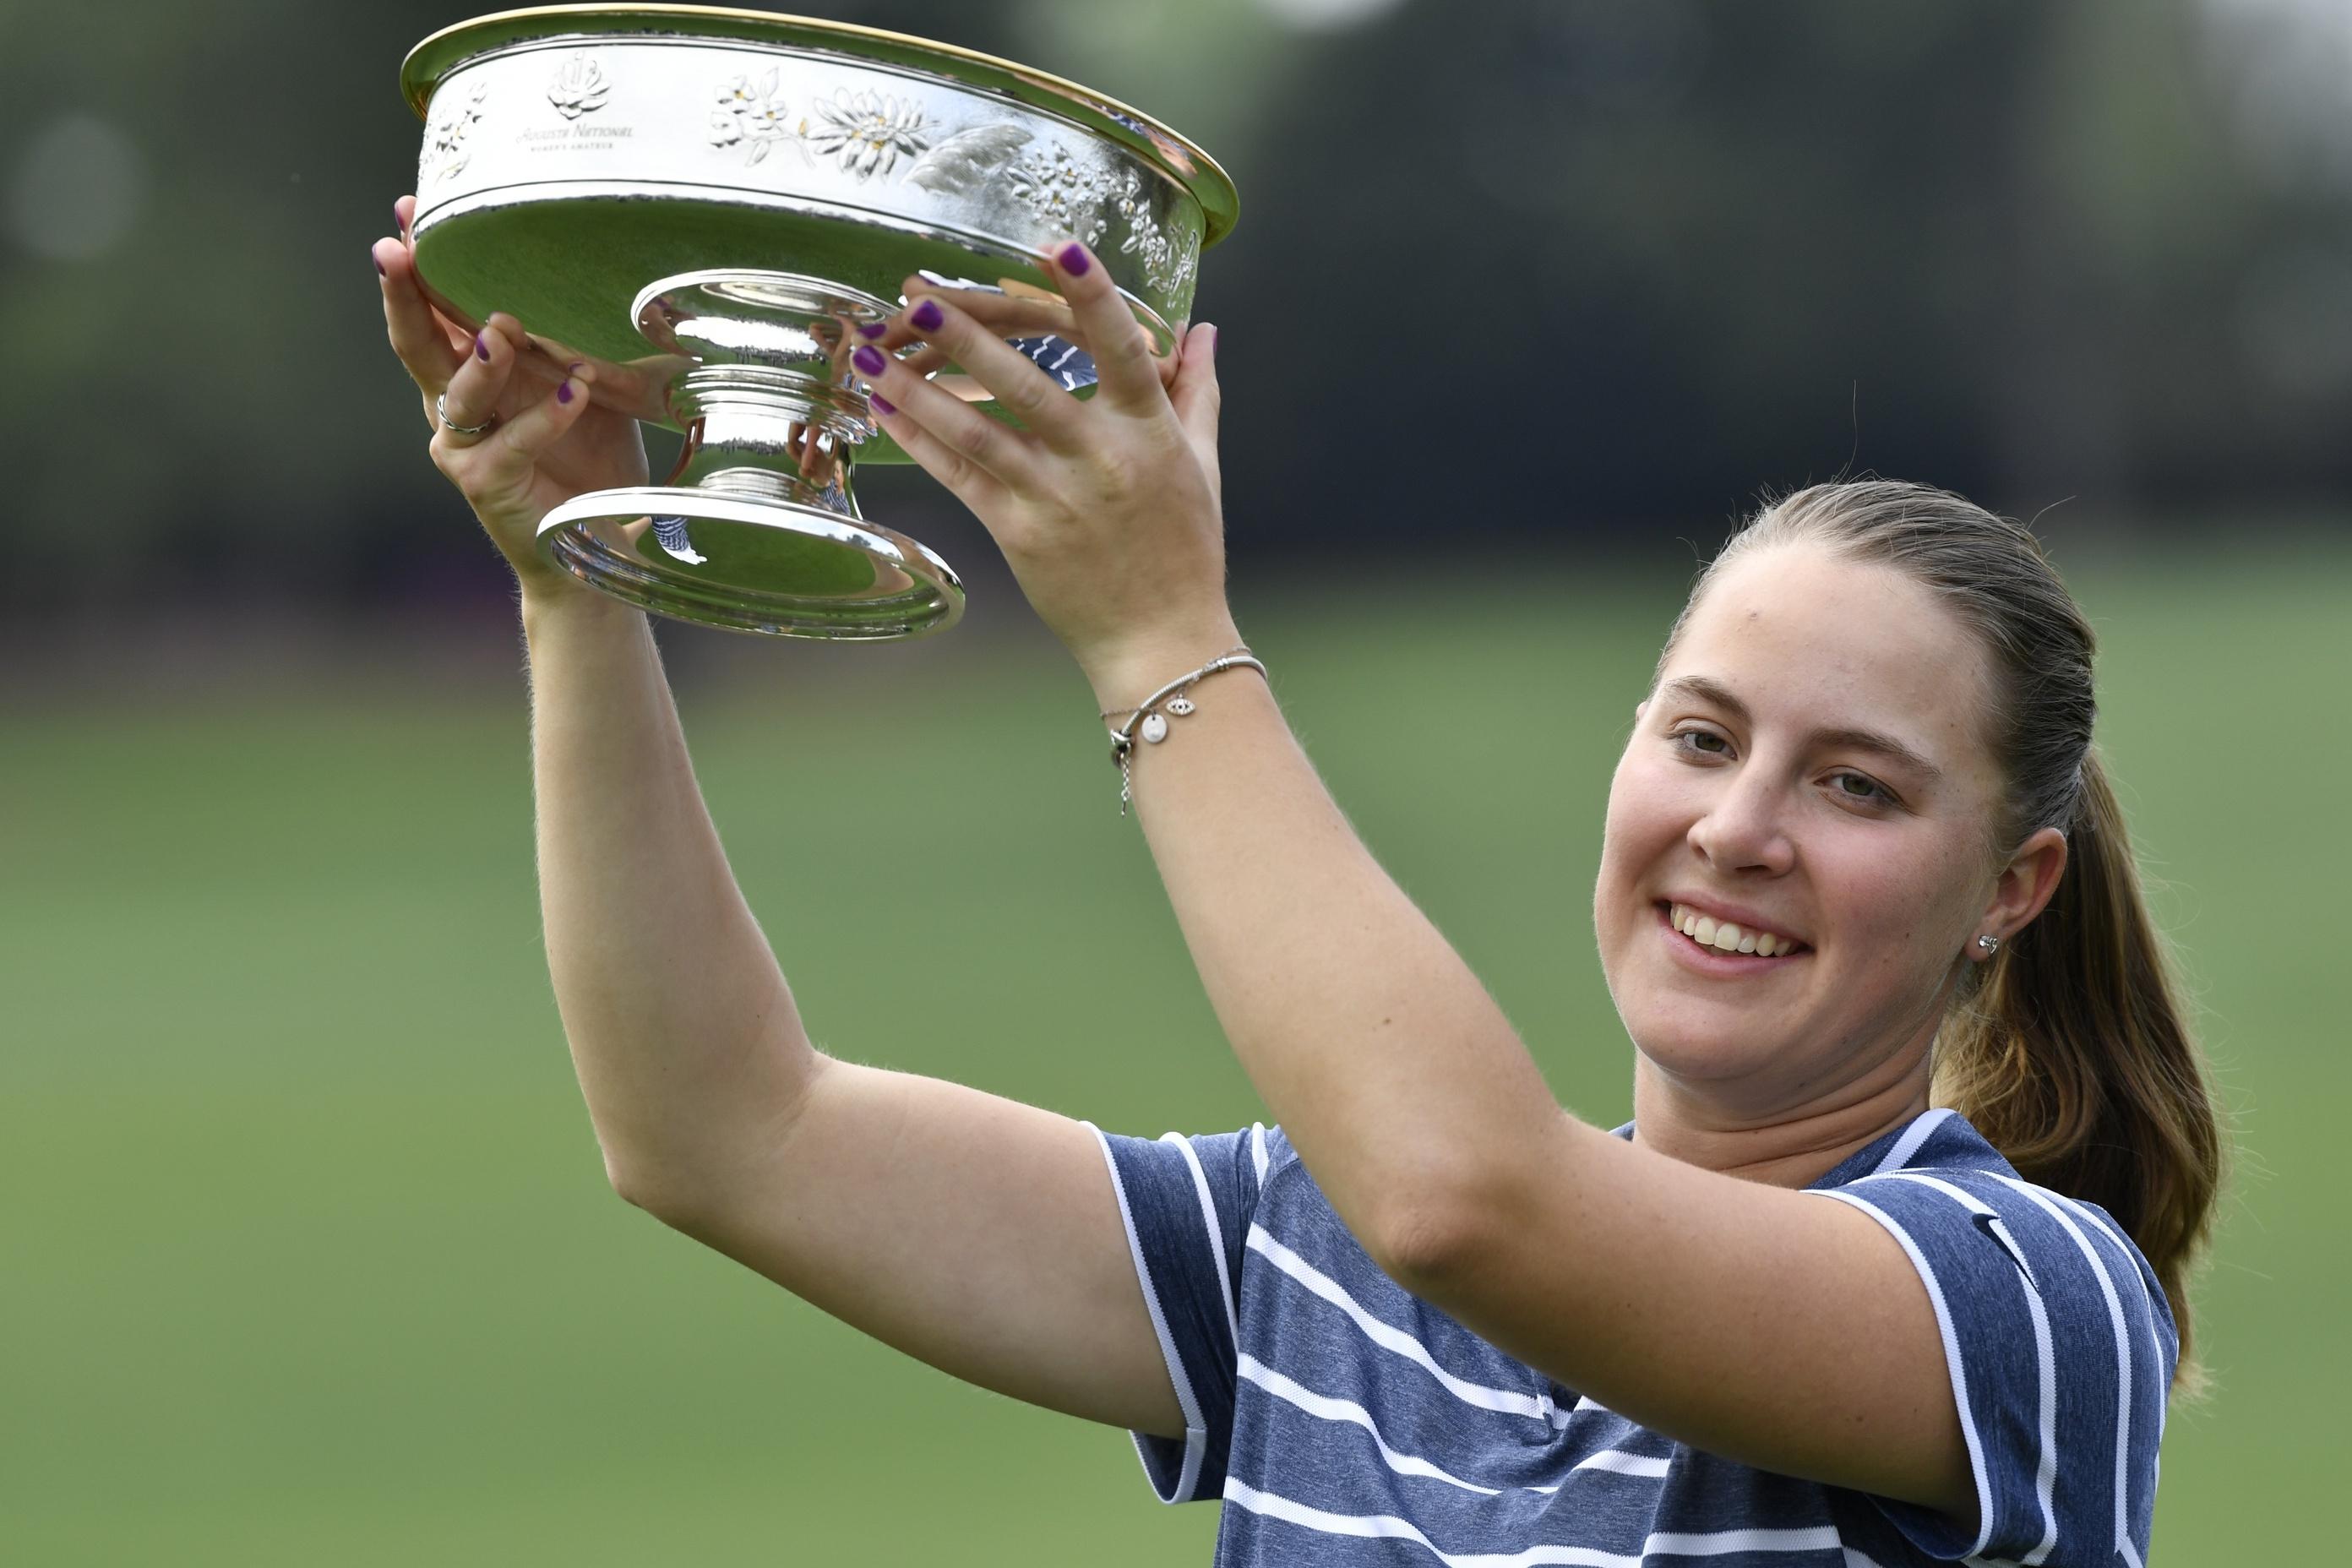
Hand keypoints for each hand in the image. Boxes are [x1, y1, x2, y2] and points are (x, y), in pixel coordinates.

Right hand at [372, 194, 651, 600]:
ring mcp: (463, 446)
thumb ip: (575, 340)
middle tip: (399, 248)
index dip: (420, 260)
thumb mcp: (588, 384)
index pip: (435, 307)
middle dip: (405, 292)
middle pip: (416, 341)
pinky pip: (513, 441)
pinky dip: (546, 416)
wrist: (594, 542)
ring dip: (479, 359)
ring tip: (501, 328)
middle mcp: (454, 405)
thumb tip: (608, 275)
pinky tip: (577, 391)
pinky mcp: (486, 484)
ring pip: (456, 394)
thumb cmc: (588, 457)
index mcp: (471, 371)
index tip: (411, 208)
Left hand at [851, 240, 1233, 702]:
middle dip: (970, 337)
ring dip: (919, 388)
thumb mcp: (1201, 465)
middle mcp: (1100, 460)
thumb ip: (1197, 391)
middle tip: (920, 295)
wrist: (1161, 639)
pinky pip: (959, 478)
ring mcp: (1055, 498)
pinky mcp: (1019, 533)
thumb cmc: (1183, 550)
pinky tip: (884, 408)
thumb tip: (1203, 328)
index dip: (1093, 296)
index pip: (1124, 349)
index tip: (1059, 248)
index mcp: (1150, 433)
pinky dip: (918, 440)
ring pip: (978, 431)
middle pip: (1029, 385)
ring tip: (872, 349)